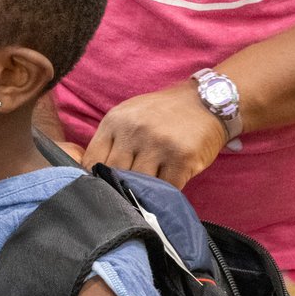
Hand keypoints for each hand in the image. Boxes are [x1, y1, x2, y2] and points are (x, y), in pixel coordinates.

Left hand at [81, 80, 226, 188]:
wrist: (208, 101)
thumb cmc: (163, 113)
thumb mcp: (129, 117)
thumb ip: (109, 142)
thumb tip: (86, 170)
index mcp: (115, 121)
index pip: (92, 161)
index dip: (94, 179)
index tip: (102, 186)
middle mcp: (134, 131)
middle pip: (114, 175)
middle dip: (119, 187)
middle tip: (126, 194)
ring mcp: (159, 144)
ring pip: (139, 184)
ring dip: (144, 192)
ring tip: (147, 192)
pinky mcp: (183, 158)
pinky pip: (167, 188)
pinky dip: (166, 193)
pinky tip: (167, 186)